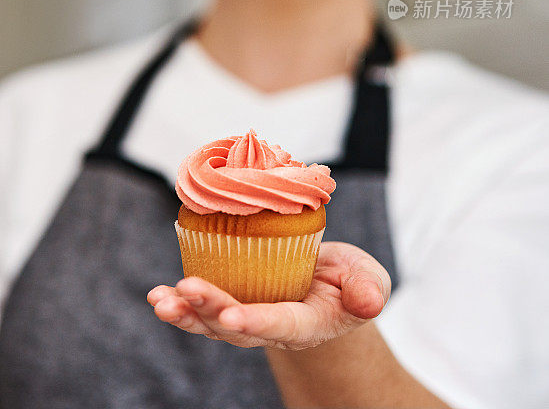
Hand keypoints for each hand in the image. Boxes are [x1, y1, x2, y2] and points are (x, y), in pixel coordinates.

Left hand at [147, 242, 390, 349]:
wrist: (327, 287)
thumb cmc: (348, 281)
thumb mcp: (367, 279)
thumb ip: (368, 289)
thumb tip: (370, 301)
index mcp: (308, 322)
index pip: (280, 324)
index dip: (256, 321)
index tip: (232, 317)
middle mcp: (272, 326)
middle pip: (237, 326)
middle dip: (211, 309)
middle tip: (187, 289)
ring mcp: (249, 318)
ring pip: (213, 324)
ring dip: (187, 312)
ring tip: (161, 301)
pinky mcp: (232, 304)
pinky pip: (203, 311)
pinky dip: (180, 305)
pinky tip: (157, 297)